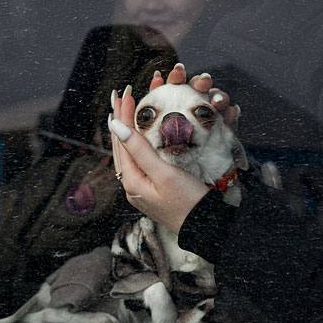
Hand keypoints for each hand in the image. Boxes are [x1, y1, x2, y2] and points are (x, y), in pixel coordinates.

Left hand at [108, 63, 232, 233]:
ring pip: (129, 154)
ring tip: (126, 113)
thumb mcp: (164, 173)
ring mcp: (142, 189)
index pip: (121, 140)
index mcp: (131, 180)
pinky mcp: (153, 191)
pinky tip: (141, 138)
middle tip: (121, 98)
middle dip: (121, 121)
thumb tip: (116, 126)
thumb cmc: (188, 202)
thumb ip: (140, 150)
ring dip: (128, 132)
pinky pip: (139, 162)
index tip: (126, 93)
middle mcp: (132, 185)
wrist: (206, 229)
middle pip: (121, 147)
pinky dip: (138, 145)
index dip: (123, 115)